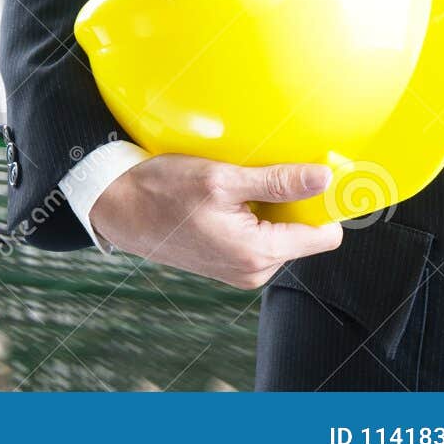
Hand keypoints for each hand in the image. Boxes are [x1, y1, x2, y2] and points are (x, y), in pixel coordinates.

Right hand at [91, 154, 342, 288]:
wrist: (118, 209)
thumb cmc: (160, 192)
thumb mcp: (221, 179)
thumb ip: (277, 181)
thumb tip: (324, 178)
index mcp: (257, 253)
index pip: (325, 235)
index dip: (326, 204)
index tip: (320, 176)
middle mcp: (254, 270)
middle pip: (303, 232)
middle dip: (292, 202)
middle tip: (264, 173)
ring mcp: (241, 270)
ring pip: (281, 232)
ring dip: (269, 207)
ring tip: (237, 187)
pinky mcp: (228, 263)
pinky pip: (259, 236)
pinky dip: (252, 215)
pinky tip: (226, 200)